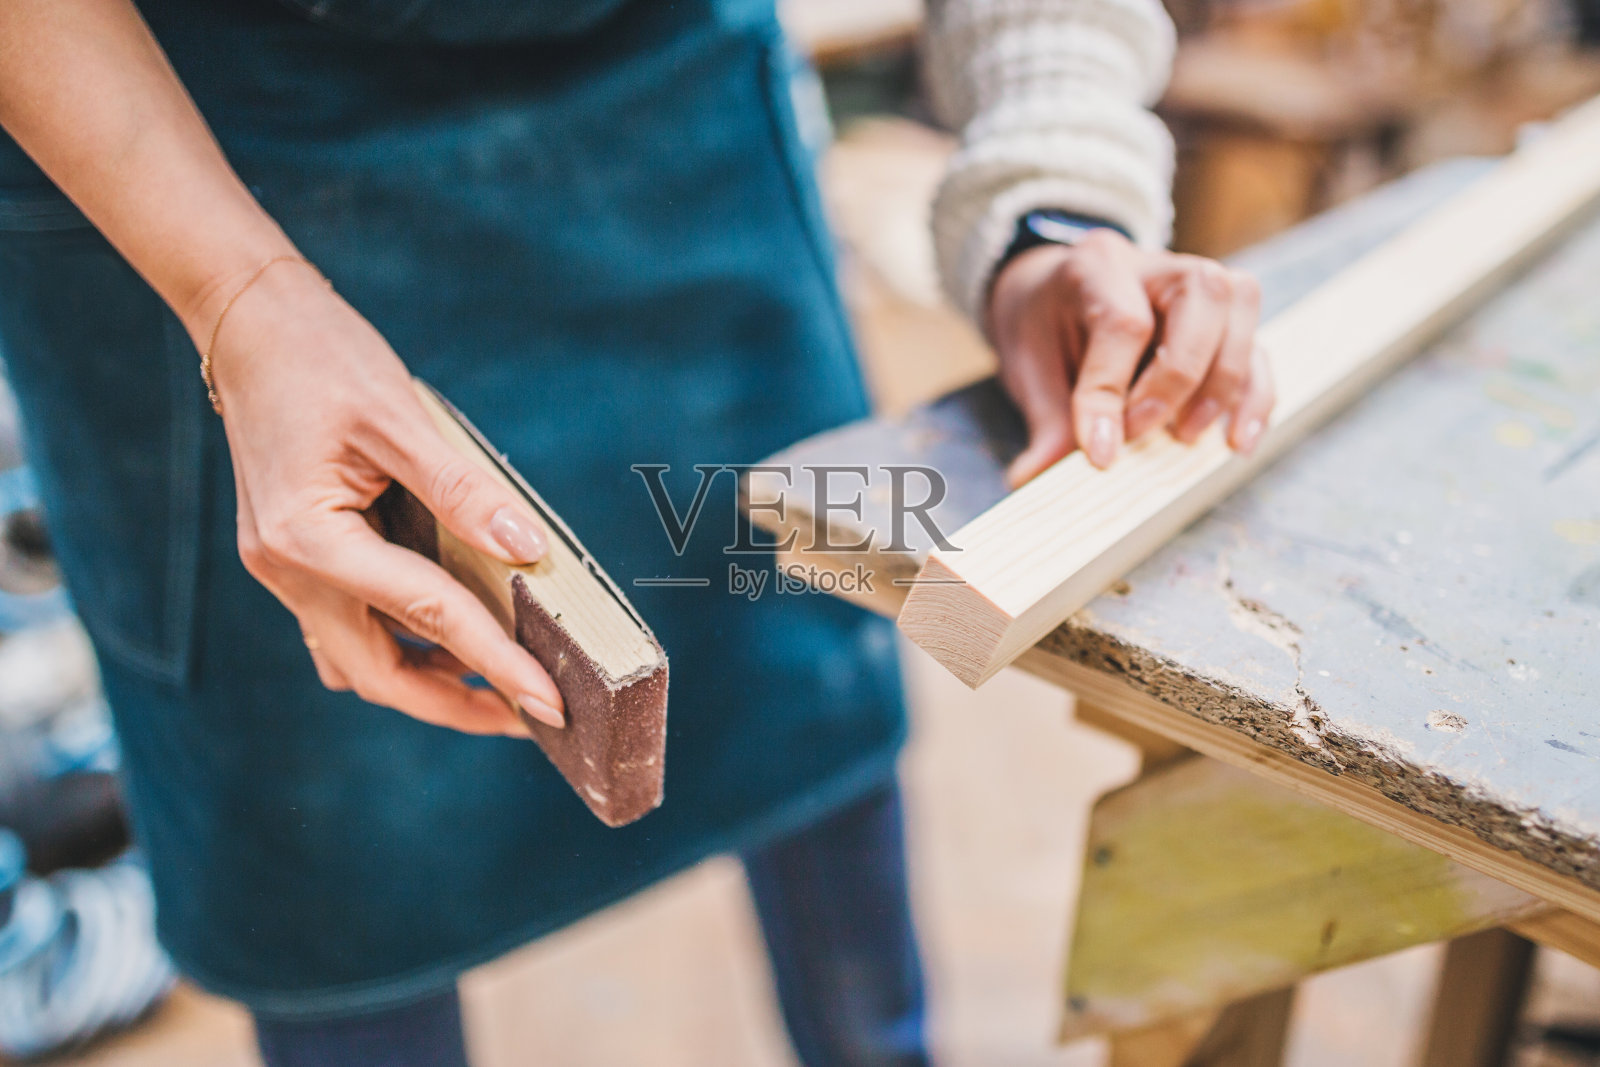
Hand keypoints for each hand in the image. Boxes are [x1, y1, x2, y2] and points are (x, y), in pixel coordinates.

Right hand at [191, 258, 565, 735]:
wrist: (249, 322)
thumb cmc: (321, 358)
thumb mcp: (401, 418)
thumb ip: (463, 490)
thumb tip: (529, 551)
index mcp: (310, 541)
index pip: (426, 619)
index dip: (495, 663)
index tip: (549, 704)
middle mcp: (287, 571)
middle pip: (378, 675)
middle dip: (456, 702)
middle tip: (532, 715)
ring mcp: (284, 570)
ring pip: (358, 661)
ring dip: (426, 681)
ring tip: (499, 683)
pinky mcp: (295, 557)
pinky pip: (347, 628)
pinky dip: (399, 645)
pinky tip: (446, 637)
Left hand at [988, 229, 1274, 486]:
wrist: (1054, 292)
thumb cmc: (1043, 325)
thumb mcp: (1027, 366)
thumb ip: (1044, 420)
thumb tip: (1034, 477)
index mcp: (1097, 265)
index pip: (1122, 322)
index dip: (1112, 393)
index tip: (1101, 454)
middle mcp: (1156, 264)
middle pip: (1203, 297)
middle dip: (1178, 379)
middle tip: (1140, 433)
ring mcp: (1199, 284)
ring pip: (1241, 312)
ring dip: (1222, 386)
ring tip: (1183, 436)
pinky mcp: (1224, 320)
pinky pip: (1259, 349)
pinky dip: (1254, 398)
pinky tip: (1236, 443)